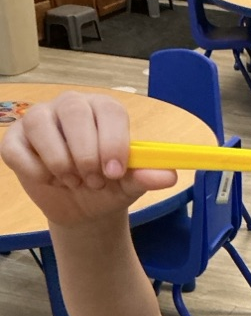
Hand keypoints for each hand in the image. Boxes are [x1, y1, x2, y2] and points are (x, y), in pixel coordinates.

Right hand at [0, 91, 177, 228]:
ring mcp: (39, 119)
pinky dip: (36, 173)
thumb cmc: (107, 186)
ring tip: (74, 182)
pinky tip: (49, 180)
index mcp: (103, 111)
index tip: (114, 172)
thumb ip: (147, 176)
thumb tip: (169, 174)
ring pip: (41, 126)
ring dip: (61, 164)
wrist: (82, 209)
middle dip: (86, 154)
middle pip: (74, 111)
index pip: (108, 110)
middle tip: (94, 181)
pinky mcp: (15, 140)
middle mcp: (70, 107)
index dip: (112, 141)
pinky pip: (18, 151)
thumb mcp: (130, 184)